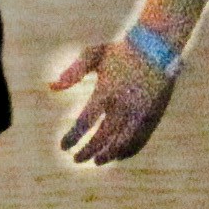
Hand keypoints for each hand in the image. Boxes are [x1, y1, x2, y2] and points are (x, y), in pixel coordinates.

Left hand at [47, 32, 176, 166]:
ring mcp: (140, 113)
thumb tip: (51, 87)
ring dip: (106, 156)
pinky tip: (116, 156)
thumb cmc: (120, 51)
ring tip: (95, 161)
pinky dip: (126, 152)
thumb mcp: (94, 55)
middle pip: (101, 138)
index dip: (72, 138)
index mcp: (106, 91)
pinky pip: (139, 142)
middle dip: (87, 152)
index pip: (84, 123)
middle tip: (76, 159)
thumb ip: (72, 72)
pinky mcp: (153, 117)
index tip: (63, 147)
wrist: (157, 46)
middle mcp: (123, 105)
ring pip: (121, 145)